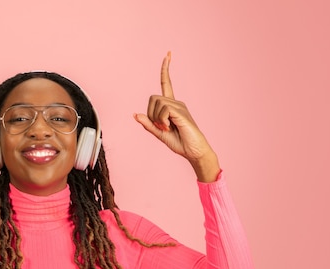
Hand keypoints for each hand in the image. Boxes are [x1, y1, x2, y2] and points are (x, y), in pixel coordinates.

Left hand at [133, 52, 219, 181]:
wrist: (194, 152)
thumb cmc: (180, 143)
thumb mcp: (159, 133)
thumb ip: (148, 124)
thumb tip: (135, 114)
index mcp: (171, 106)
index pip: (167, 83)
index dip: (165, 69)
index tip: (168, 54)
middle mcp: (176, 103)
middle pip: (152, 98)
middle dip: (150, 114)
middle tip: (159, 127)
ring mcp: (180, 107)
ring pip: (157, 104)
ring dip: (156, 119)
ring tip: (166, 128)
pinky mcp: (181, 113)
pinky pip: (164, 110)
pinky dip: (161, 121)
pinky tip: (168, 127)